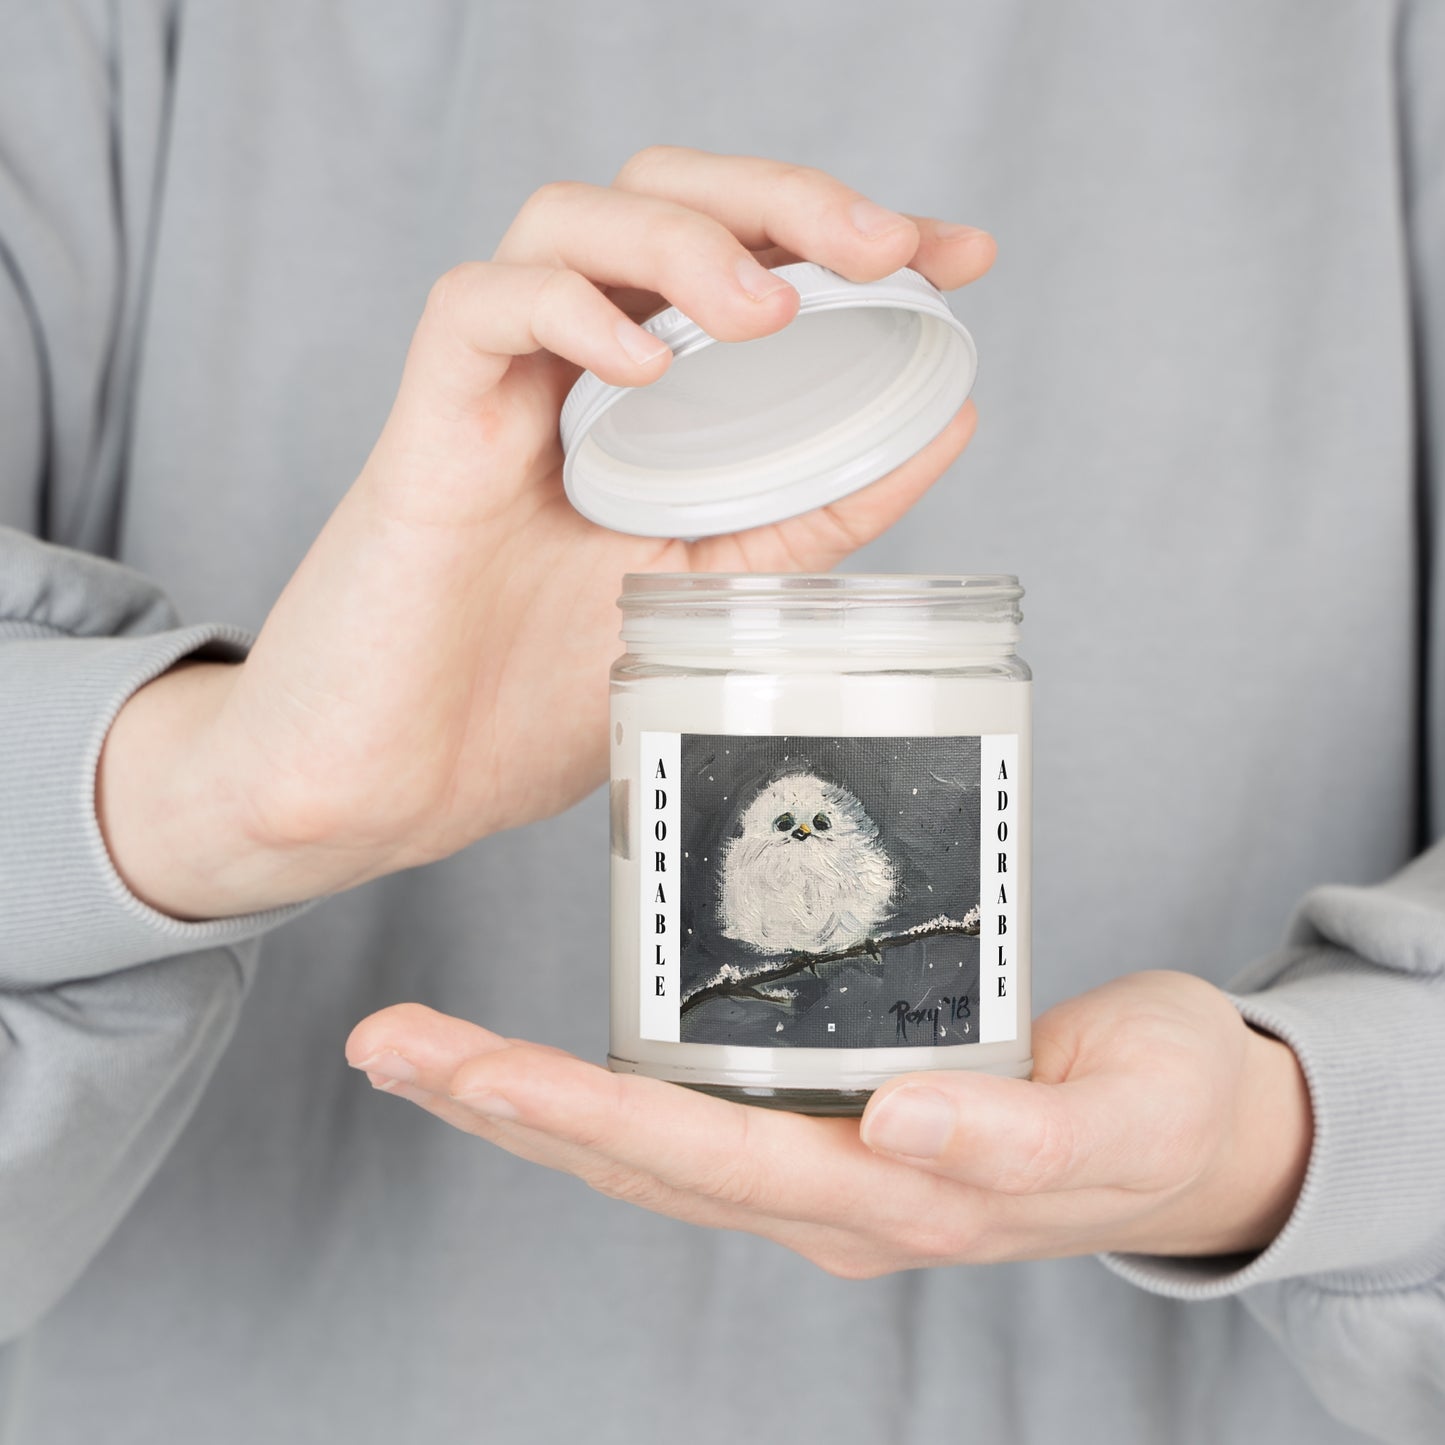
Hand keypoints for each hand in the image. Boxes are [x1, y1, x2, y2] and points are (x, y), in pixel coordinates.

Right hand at [97, 147, 995, 919]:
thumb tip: (941, 433)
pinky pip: (479, 310)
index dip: (848, 234)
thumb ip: (810, 515)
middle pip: (664, 196)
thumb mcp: (712, 598)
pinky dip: (567, 309)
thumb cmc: (525, 698)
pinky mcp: (429, 429)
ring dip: (684, 239)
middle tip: (882, 245)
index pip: (744, 263)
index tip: (956, 253)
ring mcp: (499, 395)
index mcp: (645, 410)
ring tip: (765, 312)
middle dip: (783, 198)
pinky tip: (640, 363)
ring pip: (572, 220)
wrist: (396, 786)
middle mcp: (572, 377)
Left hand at [345, 970, 1312, 1275]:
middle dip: (501, 1105)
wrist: (1192, 1138)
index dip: (584, 1114)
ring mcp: (819, 1167)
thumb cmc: (1161, 1115)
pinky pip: (685, 1116)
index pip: (701, 1160)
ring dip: (520, 1104)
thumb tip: (904, 1128)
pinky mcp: (827, 1121)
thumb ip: (1023, 1140)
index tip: (475, 1069)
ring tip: (413, 1051)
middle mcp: (828, 1195)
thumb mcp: (1125, 1121)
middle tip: (385, 1046)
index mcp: (887, 1199)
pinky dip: (591, 1089)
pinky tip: (524, 1063)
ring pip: (640, 1147)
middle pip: (635, 1160)